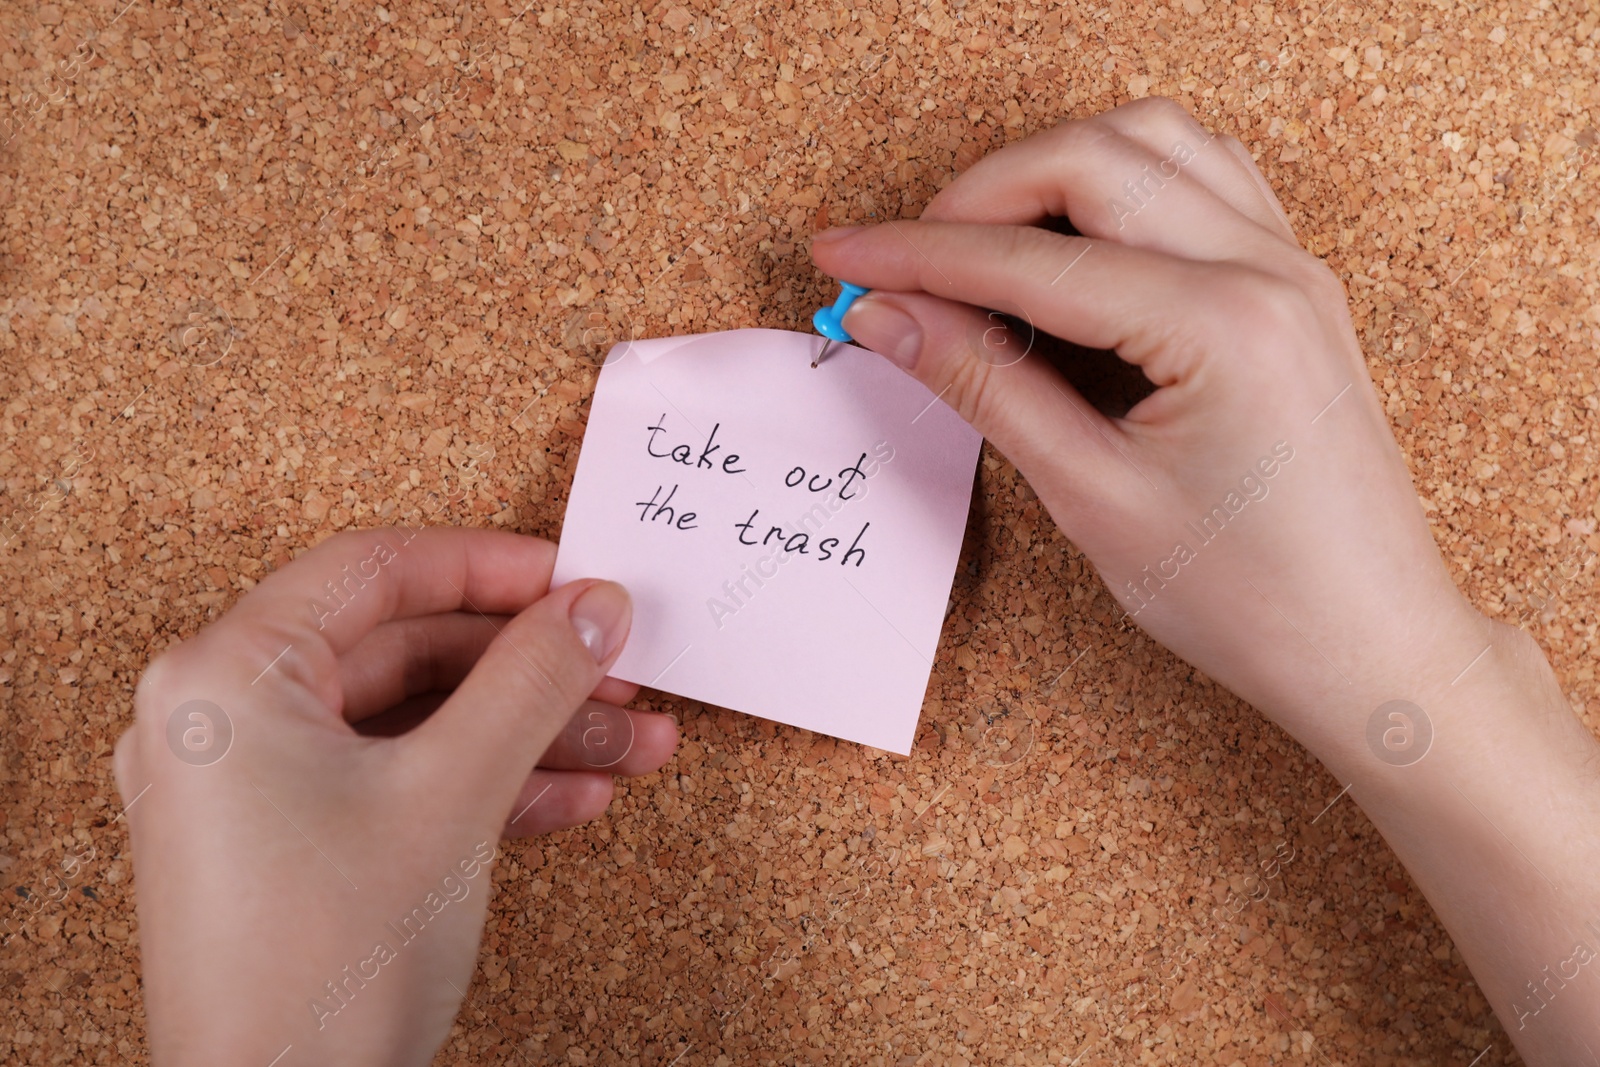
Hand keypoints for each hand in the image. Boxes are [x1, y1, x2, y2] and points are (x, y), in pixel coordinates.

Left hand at [113, 528, 677, 1066]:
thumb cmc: (323, 970)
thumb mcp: (453, 795)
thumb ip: (532, 682)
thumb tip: (593, 610)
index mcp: (227, 678)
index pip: (378, 571)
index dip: (494, 568)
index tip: (577, 583)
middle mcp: (222, 721)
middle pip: (407, 650)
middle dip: (531, 670)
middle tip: (616, 673)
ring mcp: (250, 790)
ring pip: (414, 722)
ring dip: (527, 731)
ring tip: (626, 748)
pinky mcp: (283, 848)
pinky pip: (395, 781)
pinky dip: (482, 783)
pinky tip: (569, 799)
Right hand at [811, 97, 1492, 767]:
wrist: (1371, 645)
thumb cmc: (1252, 599)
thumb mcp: (1095, 498)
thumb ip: (986, 387)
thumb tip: (891, 319)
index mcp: (1221, 326)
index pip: (1029, 261)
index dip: (916, 255)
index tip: (842, 257)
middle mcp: (1267, 269)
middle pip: (1091, 157)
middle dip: (978, 196)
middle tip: (905, 262)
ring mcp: (1290, 267)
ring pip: (1152, 143)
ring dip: (1052, 172)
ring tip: (981, 248)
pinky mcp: (1293, 285)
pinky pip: (1200, 181)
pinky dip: (1120, 188)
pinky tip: (1071, 249)